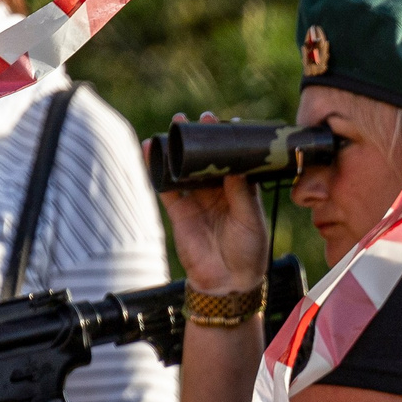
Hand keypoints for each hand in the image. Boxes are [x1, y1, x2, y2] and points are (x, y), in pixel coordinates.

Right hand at [152, 113, 267, 292]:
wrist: (227, 282)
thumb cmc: (248, 252)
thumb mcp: (250, 219)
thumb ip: (242, 193)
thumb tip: (236, 166)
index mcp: (239, 189)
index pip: (231, 159)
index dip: (226, 141)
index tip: (224, 122)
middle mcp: (217, 191)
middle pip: (205, 159)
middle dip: (199, 138)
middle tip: (195, 118)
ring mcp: (196, 200)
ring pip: (184, 168)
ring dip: (177, 148)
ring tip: (173, 126)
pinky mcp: (179, 211)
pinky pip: (165, 186)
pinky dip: (156, 169)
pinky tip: (151, 149)